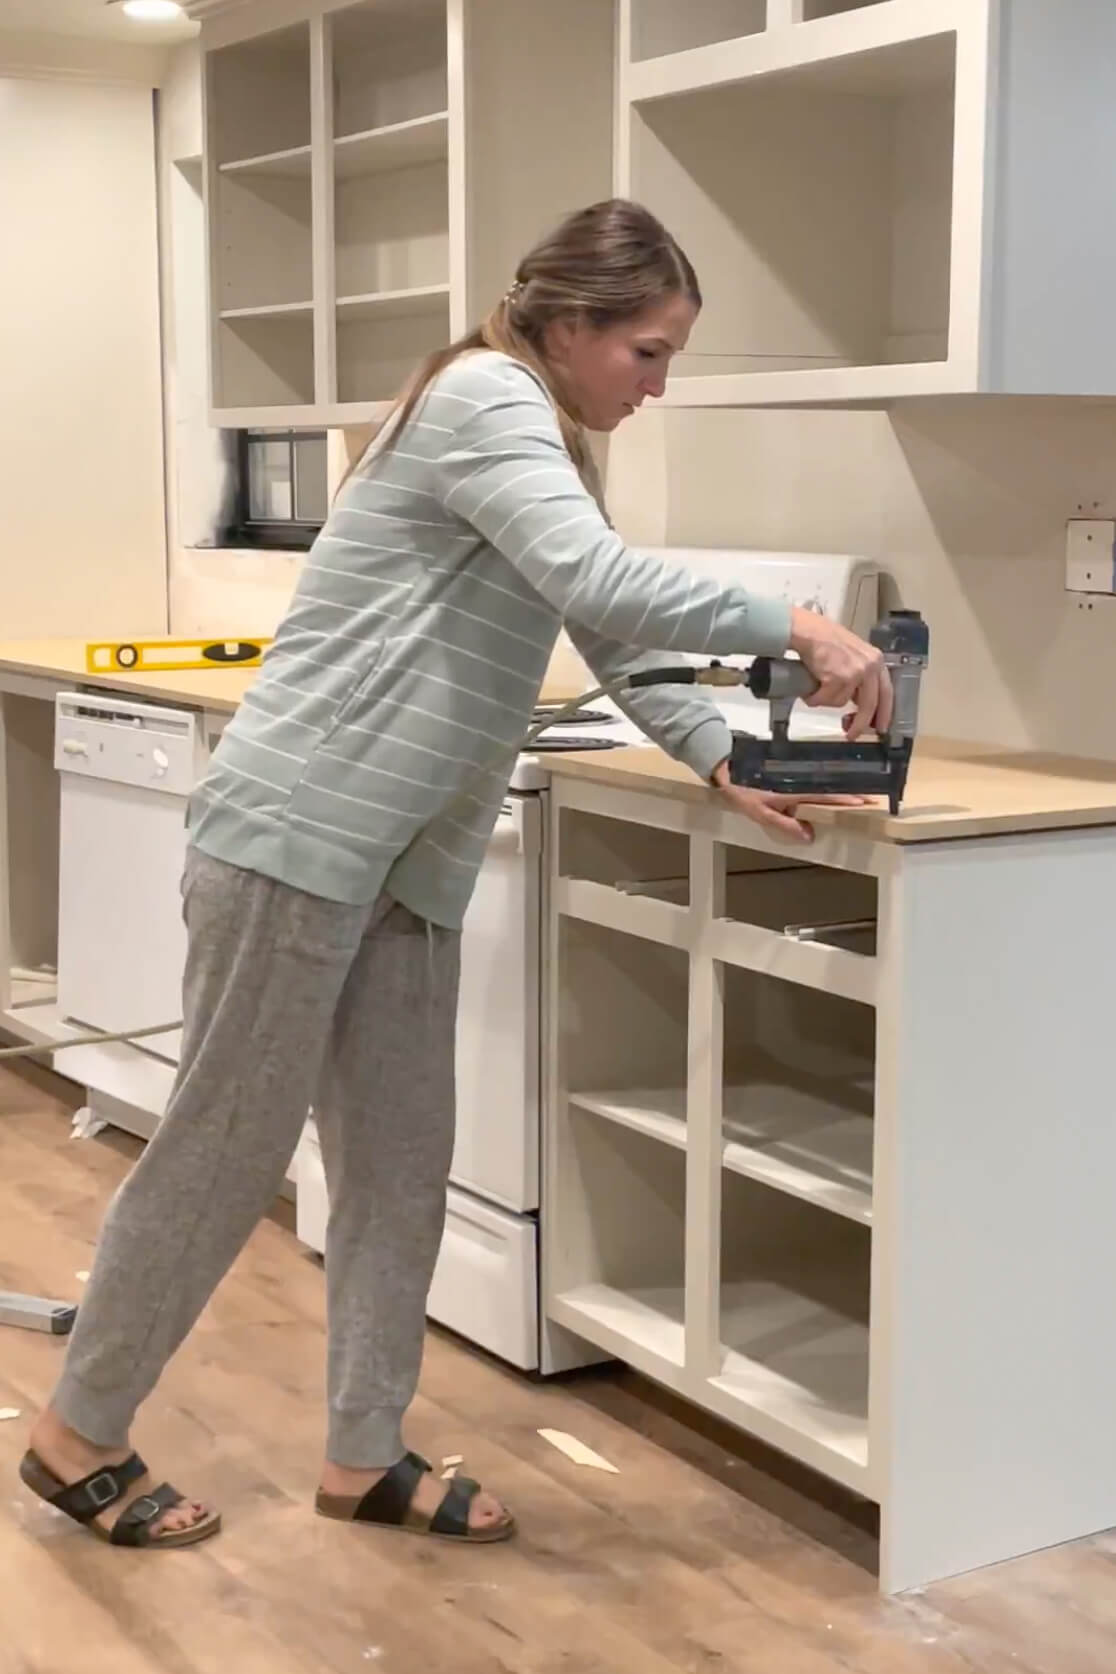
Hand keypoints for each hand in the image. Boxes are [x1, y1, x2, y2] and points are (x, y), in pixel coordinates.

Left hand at [711, 761, 871, 843]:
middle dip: (849, 793)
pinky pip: (812, 781)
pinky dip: (825, 785)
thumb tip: (809, 835)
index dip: (845, 799)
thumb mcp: (760, 813)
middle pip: (829, 787)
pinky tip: (832, 791)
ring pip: (822, 783)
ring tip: (856, 796)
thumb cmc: (743, 793)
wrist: (728, 769)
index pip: (826, 795)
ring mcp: (794, 777)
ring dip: (839, 789)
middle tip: (869, 799)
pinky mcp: (789, 775)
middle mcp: (798, 781)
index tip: (864, 801)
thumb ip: (784, 824)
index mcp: (794, 791)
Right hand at [789, 607, 892, 739]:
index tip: (880, 727)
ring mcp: (854, 672)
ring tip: (817, 686)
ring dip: (826, 699)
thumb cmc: (825, 640)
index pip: (886, 692)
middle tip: (851, 735)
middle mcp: (869, 666)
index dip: (884, 713)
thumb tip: (858, 702)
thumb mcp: (853, 655)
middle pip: (869, 705)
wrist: (808, 631)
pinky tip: (810, 688)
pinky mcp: (837, 678)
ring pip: (841, 702)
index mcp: (876, 661)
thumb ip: (861, 676)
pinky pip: (825, 700)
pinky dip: (815, 698)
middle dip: (860, 724)